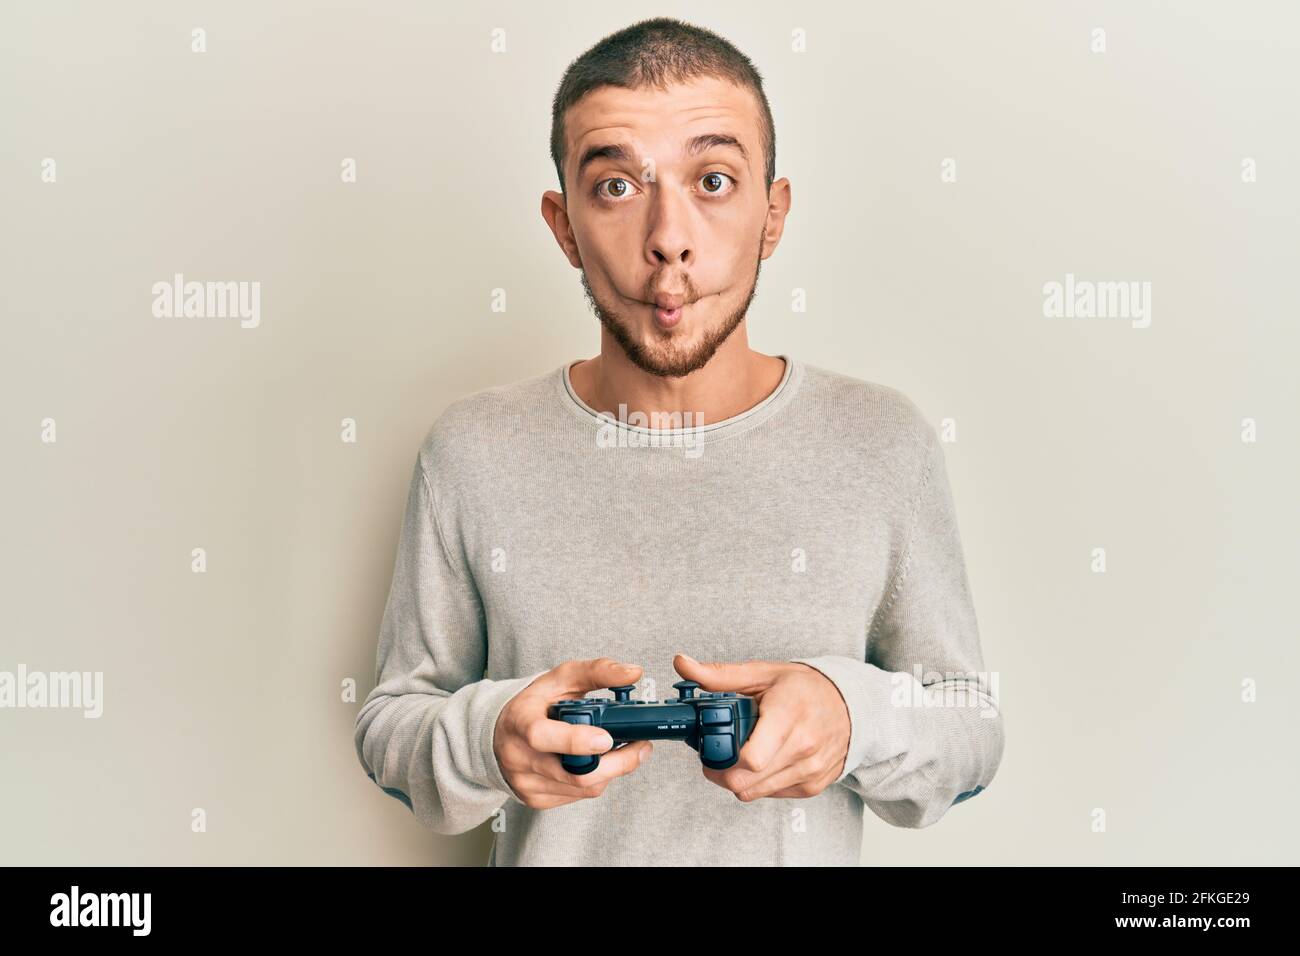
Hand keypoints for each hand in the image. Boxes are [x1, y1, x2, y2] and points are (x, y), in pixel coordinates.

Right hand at [493, 657, 653, 809]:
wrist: (498, 734)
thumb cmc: (534, 704)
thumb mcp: (561, 678)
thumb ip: (597, 671)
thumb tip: (633, 672)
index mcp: (519, 722)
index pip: (542, 736)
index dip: (576, 741)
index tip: (606, 737)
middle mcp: (519, 757)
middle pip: (574, 773)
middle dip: (617, 762)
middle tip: (642, 746)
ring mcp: (526, 783)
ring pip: (582, 787)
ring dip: (611, 770)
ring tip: (623, 749)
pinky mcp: (535, 799)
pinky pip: (578, 795)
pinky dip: (596, 779)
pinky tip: (597, 762)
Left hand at [673, 653, 850, 800]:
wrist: (851, 705)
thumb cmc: (805, 688)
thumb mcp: (763, 674)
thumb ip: (720, 675)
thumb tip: (682, 664)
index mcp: (789, 714)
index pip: (750, 757)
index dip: (721, 757)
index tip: (709, 746)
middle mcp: (804, 746)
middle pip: (746, 780)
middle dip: (722, 771)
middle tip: (716, 754)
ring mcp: (810, 769)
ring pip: (756, 792)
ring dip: (739, 778)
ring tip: (738, 755)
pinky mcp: (813, 785)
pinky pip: (772, 794)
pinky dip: (760, 782)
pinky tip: (763, 761)